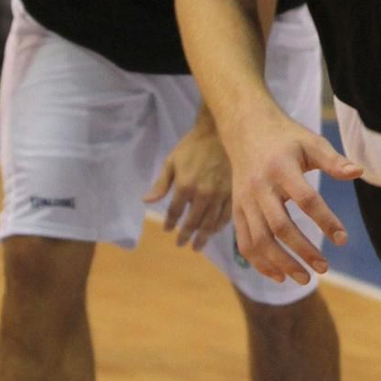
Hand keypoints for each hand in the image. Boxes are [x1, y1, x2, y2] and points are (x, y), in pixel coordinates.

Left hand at [144, 122, 233, 249]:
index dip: (170, 223)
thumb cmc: (192, 147)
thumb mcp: (171, 161)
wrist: (219, 134)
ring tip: (197, 246)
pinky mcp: (233, 194)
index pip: (175, 212)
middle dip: (186, 235)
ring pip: (210, 224)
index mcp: (185, 186)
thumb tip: (147, 201)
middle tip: (181, 244)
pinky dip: (218, 227)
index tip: (168, 230)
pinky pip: (226, 217)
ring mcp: (220, 195)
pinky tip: (214, 231)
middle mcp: (203, 194)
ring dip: (202, 237)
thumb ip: (161, 184)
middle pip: (193, 222)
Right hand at [228, 106, 361, 286]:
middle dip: (302, 251)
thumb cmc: (286, 138)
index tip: (343, 239)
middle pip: (279, 226)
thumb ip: (333, 160)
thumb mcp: (311, 142)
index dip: (325, 221)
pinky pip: (245, 241)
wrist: (246, 129)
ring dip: (281, 263)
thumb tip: (358, 173)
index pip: (305, 199)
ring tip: (305, 278)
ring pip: (259, 240)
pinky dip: (260, 262)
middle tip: (324, 268)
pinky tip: (280, 276)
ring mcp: (245, 200)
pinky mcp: (237, 210)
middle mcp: (260, 187)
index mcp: (281, 168)